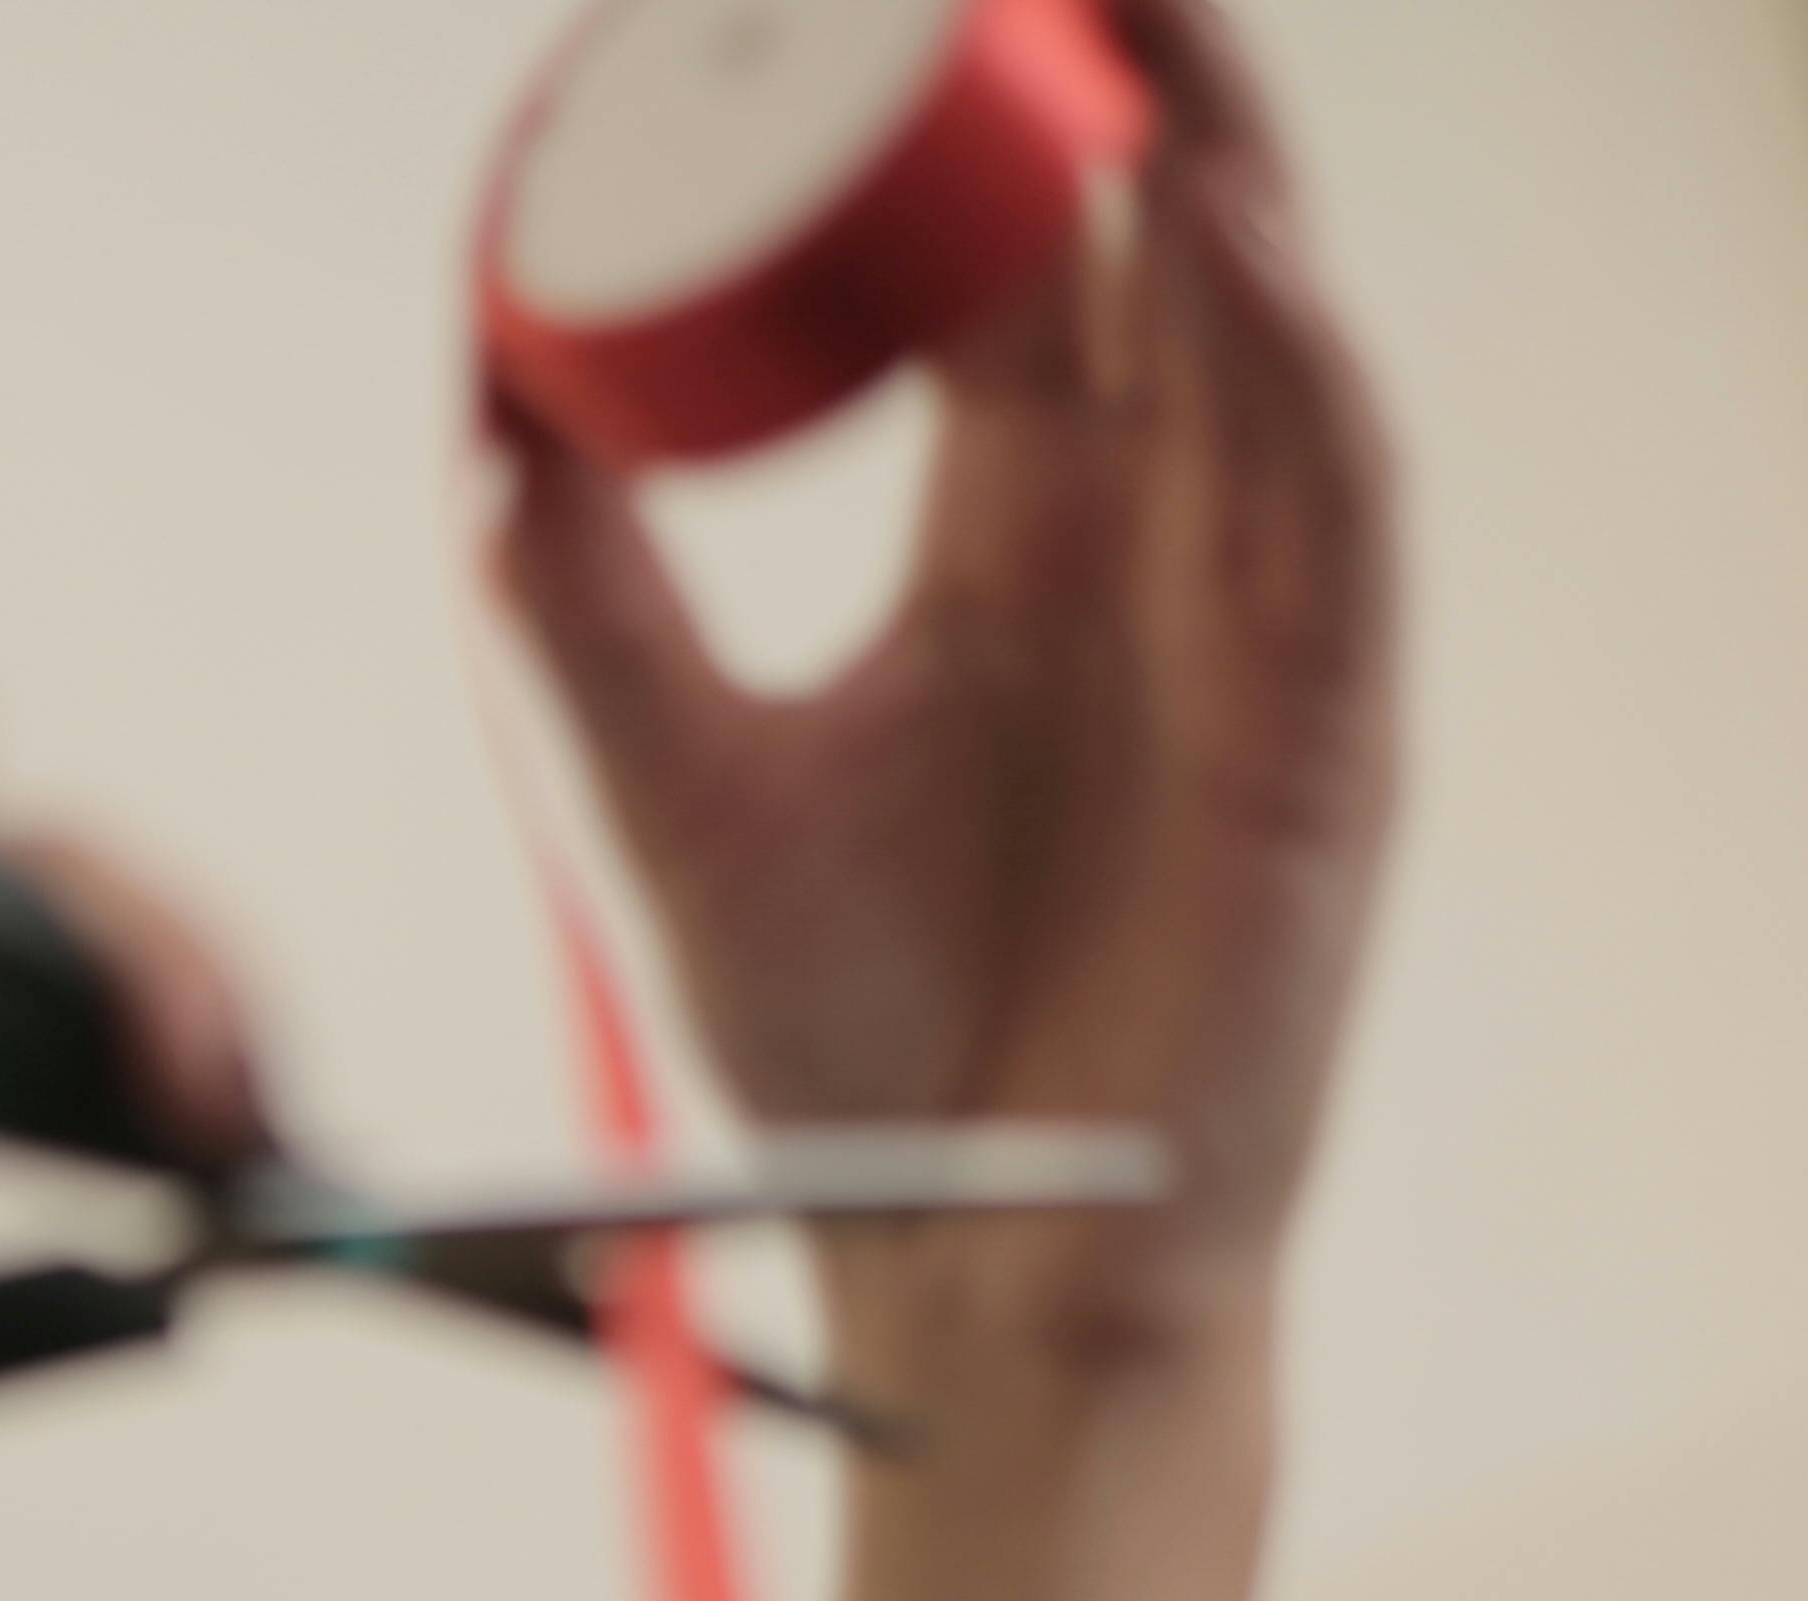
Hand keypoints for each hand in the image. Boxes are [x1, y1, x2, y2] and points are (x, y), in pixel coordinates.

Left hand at [491, 0, 1397, 1376]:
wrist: (970, 1271)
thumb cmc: (835, 1046)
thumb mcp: (652, 791)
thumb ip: (569, 619)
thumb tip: (478, 430)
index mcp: (1014, 533)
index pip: (997, 261)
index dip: (959, 111)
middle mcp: (1150, 538)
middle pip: (1147, 227)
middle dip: (1114, 50)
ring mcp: (1254, 614)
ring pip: (1255, 306)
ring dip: (1206, 132)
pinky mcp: (1328, 712)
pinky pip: (1323, 480)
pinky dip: (1276, 339)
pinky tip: (1207, 218)